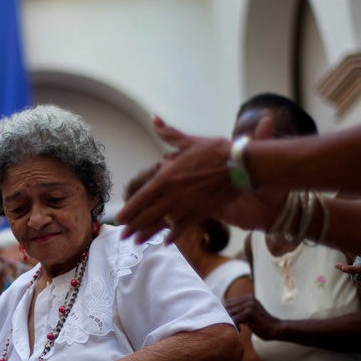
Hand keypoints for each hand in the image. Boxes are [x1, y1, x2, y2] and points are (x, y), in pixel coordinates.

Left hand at [118, 116, 278, 243]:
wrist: (241, 165)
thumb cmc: (216, 151)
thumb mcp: (189, 140)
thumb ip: (169, 134)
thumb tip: (154, 118)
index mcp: (166, 178)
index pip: (141, 198)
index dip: (129, 211)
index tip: (119, 220)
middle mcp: (173, 196)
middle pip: (148, 215)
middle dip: (134, 227)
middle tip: (123, 236)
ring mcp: (187, 207)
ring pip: (163, 224)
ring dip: (148, 234)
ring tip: (137, 242)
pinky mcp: (201, 213)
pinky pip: (183, 228)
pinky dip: (174, 235)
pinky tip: (166, 242)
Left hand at [223, 294, 282, 339]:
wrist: (276, 329)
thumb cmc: (262, 323)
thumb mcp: (251, 313)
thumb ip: (241, 309)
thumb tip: (225, 310)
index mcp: (249, 297)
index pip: (229, 302)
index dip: (226, 312)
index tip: (230, 321)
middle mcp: (248, 298)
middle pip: (228, 307)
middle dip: (227, 317)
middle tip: (233, 325)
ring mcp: (249, 305)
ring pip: (230, 313)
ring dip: (231, 322)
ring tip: (238, 328)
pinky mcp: (249, 312)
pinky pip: (234, 319)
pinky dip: (235, 326)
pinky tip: (240, 330)